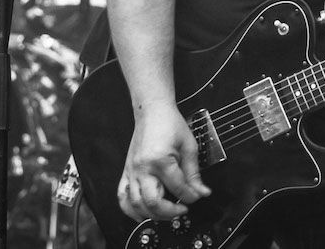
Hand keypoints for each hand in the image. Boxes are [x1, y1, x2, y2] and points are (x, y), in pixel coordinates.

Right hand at [118, 101, 211, 221]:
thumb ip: (194, 173)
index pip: (178, 188)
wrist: (152, 111)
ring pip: (136, 203)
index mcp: (160, 160)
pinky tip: (141, 214)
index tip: (198, 195)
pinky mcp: (126, 171)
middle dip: (170, 211)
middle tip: (182, 209)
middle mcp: (143, 168)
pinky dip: (130, 209)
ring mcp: (132, 171)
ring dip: (152, 214)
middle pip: (153, 202)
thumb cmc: (170, 124)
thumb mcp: (189, 146)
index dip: (191, 196)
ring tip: (165, 213)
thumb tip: (202, 192)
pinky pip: (122, 196)